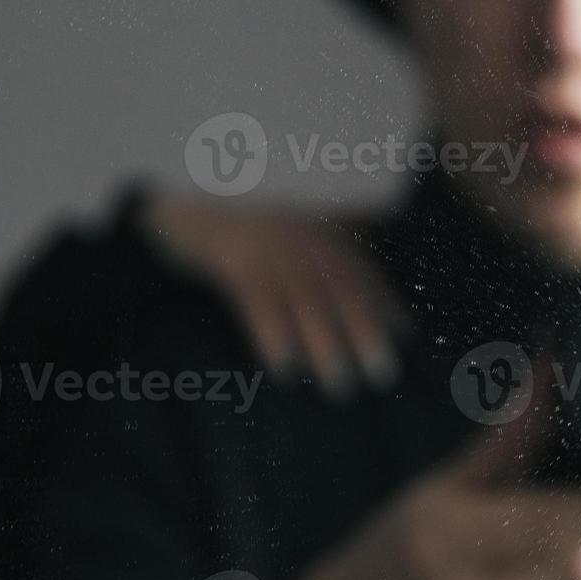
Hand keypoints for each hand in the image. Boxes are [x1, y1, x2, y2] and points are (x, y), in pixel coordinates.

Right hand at [141, 195, 400, 396]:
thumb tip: (347, 296)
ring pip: (306, 297)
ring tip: (341, 387)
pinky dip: (274, 335)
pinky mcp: (231, 255)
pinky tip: (284, 370)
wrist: (174, 192)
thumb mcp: (280, 224)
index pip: (360, 267)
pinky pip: (258, 300)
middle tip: (384, 375)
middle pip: (343, 284)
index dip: (384, 301)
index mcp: (317, 224)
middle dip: (366, 330)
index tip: (406, 336)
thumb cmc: (234, 219)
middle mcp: (302, 230)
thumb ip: (316, 248)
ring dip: (325, 344)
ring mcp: (268, 241)